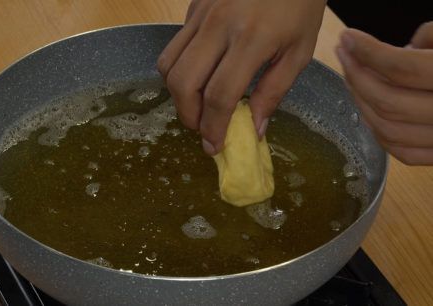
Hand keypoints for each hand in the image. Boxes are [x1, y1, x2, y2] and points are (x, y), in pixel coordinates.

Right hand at [158, 0, 325, 154]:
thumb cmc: (300, 5)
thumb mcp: (299, 51)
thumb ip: (274, 91)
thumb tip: (253, 129)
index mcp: (252, 39)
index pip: (220, 95)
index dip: (213, 127)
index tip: (213, 146)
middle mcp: (219, 26)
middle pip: (184, 83)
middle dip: (188, 116)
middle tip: (202, 128)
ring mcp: (201, 14)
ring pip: (169, 65)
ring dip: (178, 94)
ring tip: (197, 104)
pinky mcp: (193, 7)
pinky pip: (174, 46)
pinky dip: (180, 68)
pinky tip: (199, 74)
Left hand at [336, 23, 432, 164]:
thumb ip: (430, 40)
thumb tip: (404, 48)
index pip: (401, 68)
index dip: (368, 52)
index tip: (348, 38)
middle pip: (388, 101)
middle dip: (357, 76)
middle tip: (344, 55)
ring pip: (389, 129)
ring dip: (362, 103)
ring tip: (353, 79)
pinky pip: (403, 152)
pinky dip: (379, 132)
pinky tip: (369, 110)